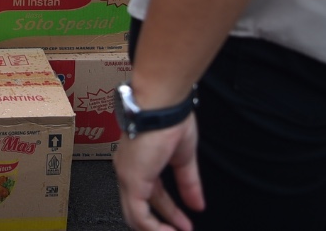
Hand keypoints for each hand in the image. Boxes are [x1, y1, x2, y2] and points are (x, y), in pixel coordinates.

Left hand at [114, 115, 202, 230]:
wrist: (162, 106)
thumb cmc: (169, 119)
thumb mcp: (184, 158)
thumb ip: (188, 183)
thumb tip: (198, 203)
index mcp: (139, 162)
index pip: (150, 195)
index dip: (168, 212)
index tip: (184, 224)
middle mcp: (128, 170)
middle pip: (140, 208)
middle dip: (161, 224)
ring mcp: (127, 176)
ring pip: (134, 215)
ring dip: (156, 230)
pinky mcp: (131, 180)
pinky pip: (138, 215)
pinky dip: (153, 228)